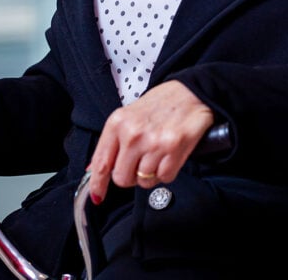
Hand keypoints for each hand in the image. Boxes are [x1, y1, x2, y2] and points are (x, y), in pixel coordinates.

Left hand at [88, 80, 213, 203]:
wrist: (191, 91)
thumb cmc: (161, 103)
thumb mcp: (129, 115)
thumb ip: (113, 142)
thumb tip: (96, 169)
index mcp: (118, 123)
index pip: (101, 163)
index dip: (97, 184)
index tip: (97, 196)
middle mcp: (133, 134)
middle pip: (122, 178)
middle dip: (131, 175)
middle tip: (140, 161)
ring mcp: (153, 143)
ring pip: (144, 181)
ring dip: (151, 173)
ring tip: (158, 152)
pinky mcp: (173, 149)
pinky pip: (164, 178)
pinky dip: (167, 170)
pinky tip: (169, 154)